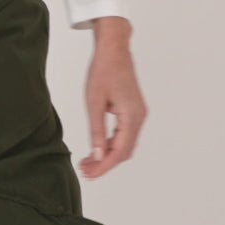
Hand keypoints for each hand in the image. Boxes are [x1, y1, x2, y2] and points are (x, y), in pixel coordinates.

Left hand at [79, 16, 145, 178]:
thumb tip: (97, 155)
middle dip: (105, 163)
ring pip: (125, 144)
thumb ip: (96, 131)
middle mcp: (139, 117)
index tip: (89, 174)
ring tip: (88, 161)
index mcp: (132, 116)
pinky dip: (111, 144)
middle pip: (125, 151)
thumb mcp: (94, 103)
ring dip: (108, 155)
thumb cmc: (103, 71)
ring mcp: (138, 114)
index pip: (119, 151)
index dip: (104, 166)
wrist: (114, 50)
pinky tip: (97, 147)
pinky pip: (125, 134)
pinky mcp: (134, 111)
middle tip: (84, 170)